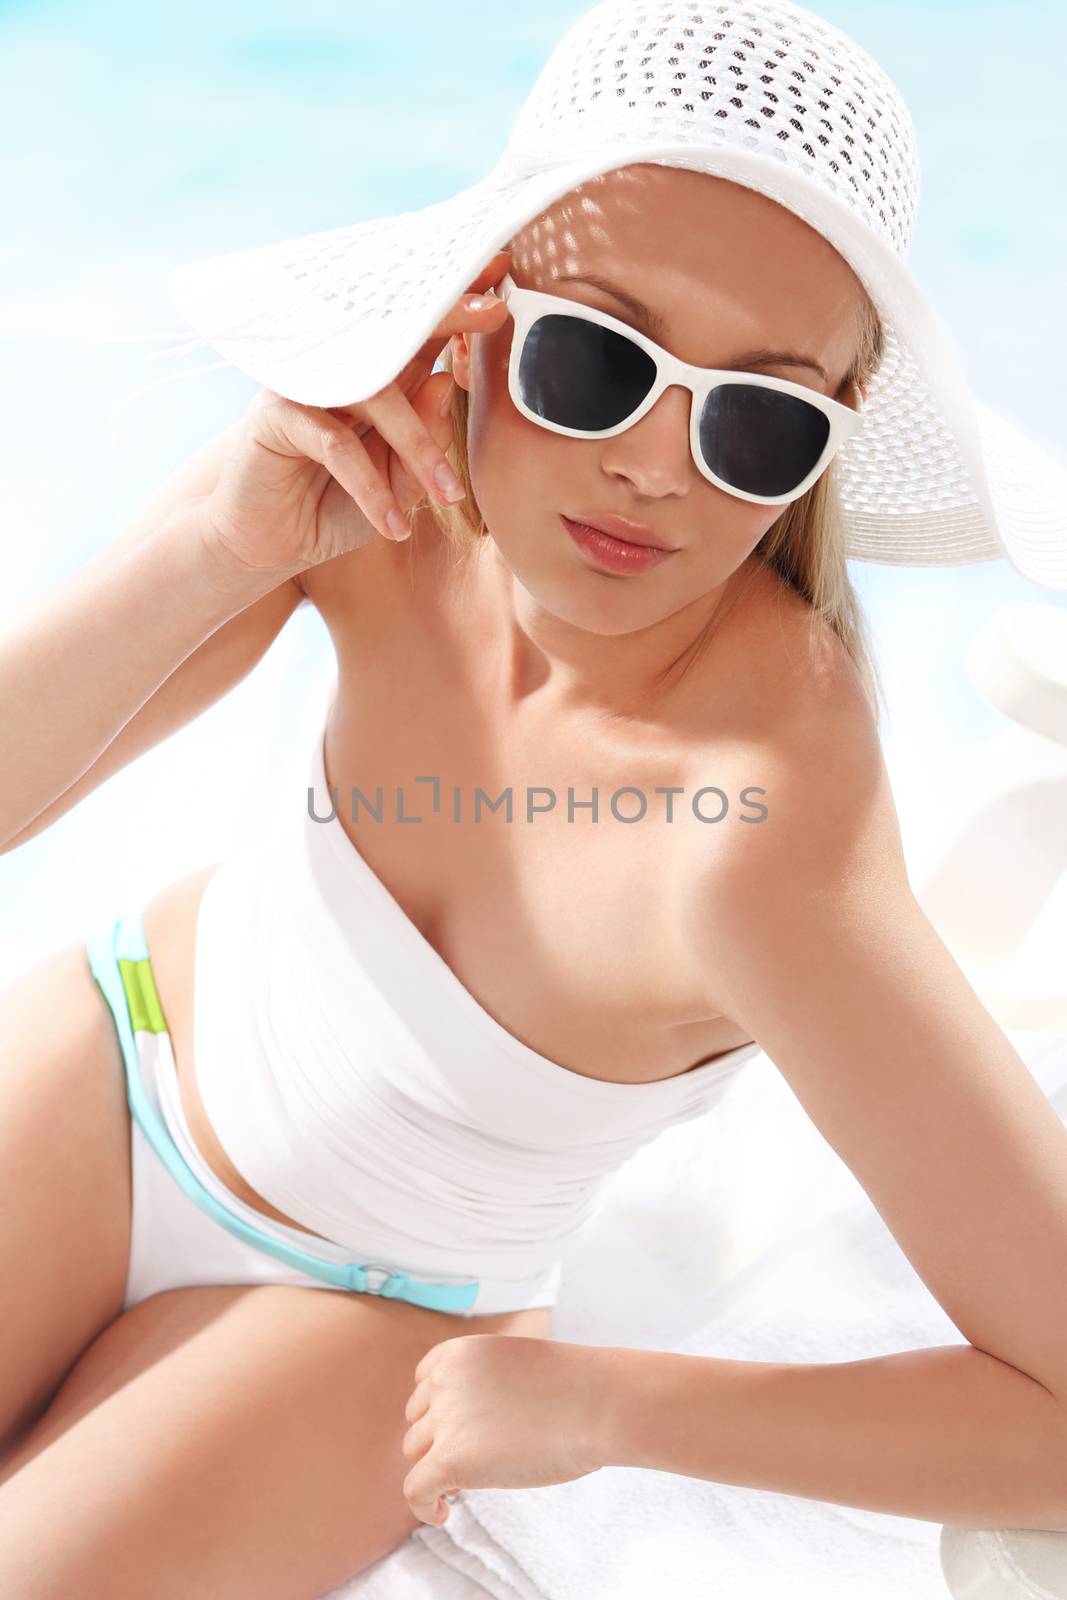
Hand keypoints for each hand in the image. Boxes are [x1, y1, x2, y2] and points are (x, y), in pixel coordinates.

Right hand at [198, 251, 511, 577]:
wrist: (269, 545)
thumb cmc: (333, 509)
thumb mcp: (399, 486)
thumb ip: (425, 442)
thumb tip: (446, 383)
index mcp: (376, 379)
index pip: (420, 334)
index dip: (459, 305)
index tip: (503, 273)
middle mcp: (340, 370)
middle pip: (397, 334)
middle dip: (449, 317)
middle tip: (494, 309)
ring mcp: (306, 385)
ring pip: (375, 395)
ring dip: (418, 447)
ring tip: (448, 496)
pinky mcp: (276, 416)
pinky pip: (335, 444)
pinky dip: (371, 489)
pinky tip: (393, 526)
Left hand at [400, 1334, 606, 1525]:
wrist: (597, 1403)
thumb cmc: (573, 1388)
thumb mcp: (514, 1366)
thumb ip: (483, 1385)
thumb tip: (464, 1431)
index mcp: (460, 1351)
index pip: (424, 1382)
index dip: (439, 1411)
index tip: (461, 1431)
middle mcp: (445, 1380)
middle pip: (418, 1420)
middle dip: (439, 1440)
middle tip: (473, 1460)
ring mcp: (446, 1419)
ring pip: (415, 1453)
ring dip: (436, 1468)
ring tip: (466, 1484)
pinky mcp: (451, 1459)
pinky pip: (416, 1490)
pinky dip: (425, 1506)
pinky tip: (445, 1513)